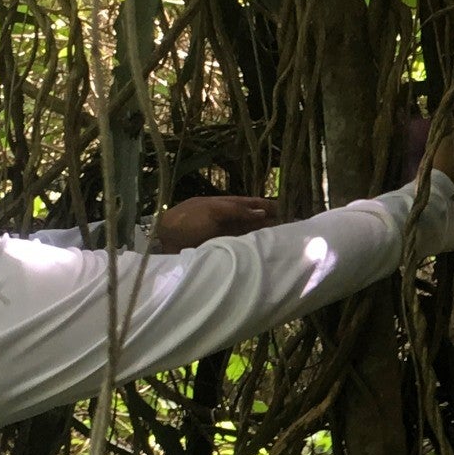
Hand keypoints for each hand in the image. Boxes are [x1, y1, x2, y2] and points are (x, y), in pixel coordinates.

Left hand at [153, 195, 279, 252]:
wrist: (163, 240)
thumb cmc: (187, 220)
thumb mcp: (213, 210)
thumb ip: (238, 210)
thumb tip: (263, 211)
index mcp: (223, 204)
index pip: (250, 203)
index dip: (267, 205)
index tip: (286, 210)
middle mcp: (225, 219)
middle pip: (251, 219)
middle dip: (269, 222)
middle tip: (290, 228)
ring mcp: (222, 235)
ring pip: (247, 234)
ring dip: (262, 236)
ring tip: (281, 241)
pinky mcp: (219, 250)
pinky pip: (240, 247)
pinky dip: (251, 248)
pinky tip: (262, 251)